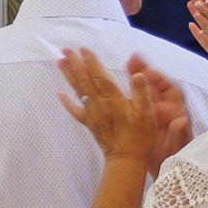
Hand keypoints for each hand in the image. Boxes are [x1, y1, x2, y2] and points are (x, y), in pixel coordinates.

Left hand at [57, 47, 171, 165]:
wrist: (128, 159)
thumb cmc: (140, 136)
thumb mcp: (147, 113)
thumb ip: (142, 93)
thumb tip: (138, 75)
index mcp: (114, 99)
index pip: (100, 75)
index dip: (91, 61)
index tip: (83, 48)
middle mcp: (100, 104)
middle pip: (85, 79)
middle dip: (75, 63)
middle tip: (65, 49)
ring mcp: (93, 114)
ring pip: (78, 91)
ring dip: (69, 75)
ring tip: (60, 61)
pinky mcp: (90, 123)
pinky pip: (75, 111)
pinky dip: (67, 102)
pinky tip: (60, 94)